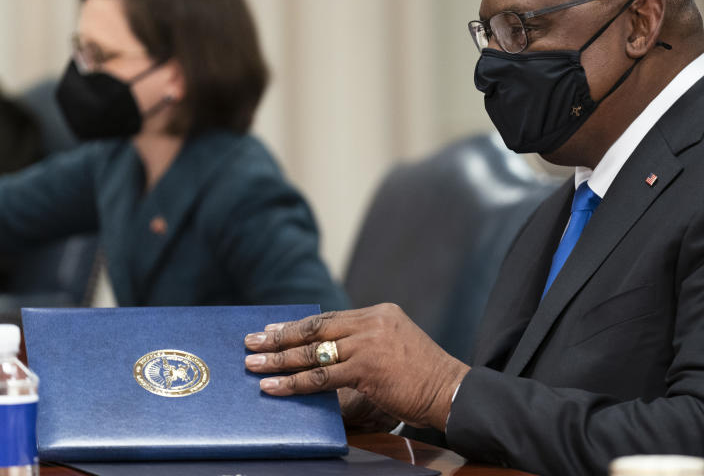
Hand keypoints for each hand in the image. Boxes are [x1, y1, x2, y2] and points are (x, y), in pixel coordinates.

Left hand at [244, 303, 469, 430]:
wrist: (450, 390)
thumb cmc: (423, 375)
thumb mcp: (396, 345)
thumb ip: (368, 342)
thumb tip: (330, 353)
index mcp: (379, 313)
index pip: (329, 317)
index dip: (297, 325)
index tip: (271, 329)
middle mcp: (372, 322)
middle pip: (316, 328)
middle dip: (279, 337)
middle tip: (251, 343)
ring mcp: (370, 343)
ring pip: (313, 352)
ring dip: (279, 360)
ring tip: (253, 366)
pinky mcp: (367, 368)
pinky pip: (322, 377)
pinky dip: (295, 383)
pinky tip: (274, 387)